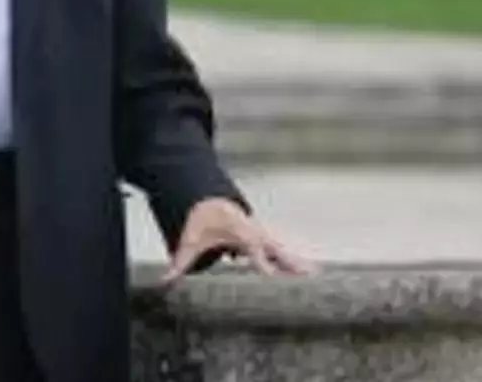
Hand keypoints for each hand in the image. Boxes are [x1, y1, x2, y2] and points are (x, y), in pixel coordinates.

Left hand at [159, 198, 315, 283]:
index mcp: (241, 234)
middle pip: (277, 250)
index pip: (255, 252)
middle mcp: (256, 235)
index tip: (274, 277)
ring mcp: (263, 236)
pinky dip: (295, 260)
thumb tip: (164, 280)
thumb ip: (180, 262)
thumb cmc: (203, 221)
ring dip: (299, 261)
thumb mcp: (190, 241)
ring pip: (284, 249)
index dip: (264, 265)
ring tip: (316, 274)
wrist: (211, 202)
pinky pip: (282, 250)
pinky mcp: (265, 239)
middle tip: (310, 274)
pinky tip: (309, 271)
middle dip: (292, 262)